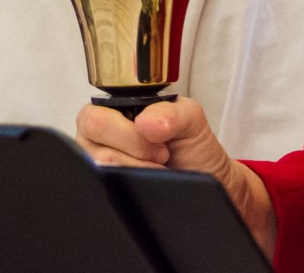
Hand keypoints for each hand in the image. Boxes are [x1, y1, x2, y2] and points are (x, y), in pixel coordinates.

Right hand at [77, 99, 276, 255]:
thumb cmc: (192, 147)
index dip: (129, 135)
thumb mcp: (190, 118)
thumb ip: (170, 111)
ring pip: (104, 174)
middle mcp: (96, 139)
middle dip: (136, 155)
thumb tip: (144, 125)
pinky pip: (108, 193)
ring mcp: (98, 167)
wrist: (208, 180)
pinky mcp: (107, 190)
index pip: (94, 120)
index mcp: (110, 112)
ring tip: (158, 171)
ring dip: (138, 173)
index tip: (159, 145)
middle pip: (96, 150)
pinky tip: (148, 186)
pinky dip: (133, 190)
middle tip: (161, 157)